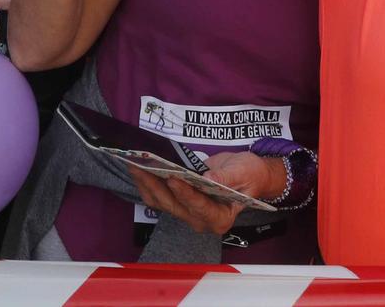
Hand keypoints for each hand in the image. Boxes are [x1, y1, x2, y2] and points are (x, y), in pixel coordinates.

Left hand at [128, 150, 281, 237]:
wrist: (247, 174)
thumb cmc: (249, 175)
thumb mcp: (244, 173)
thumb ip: (227, 177)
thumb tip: (207, 178)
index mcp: (220, 217)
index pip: (200, 207)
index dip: (186, 194)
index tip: (173, 178)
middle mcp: (201, 220)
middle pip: (174, 205)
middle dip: (156, 185)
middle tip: (143, 166)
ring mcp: (188, 213)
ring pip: (161, 202)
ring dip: (146, 183)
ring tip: (134, 163)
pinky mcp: (179, 203)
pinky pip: (158, 197)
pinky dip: (147, 183)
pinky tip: (138, 167)